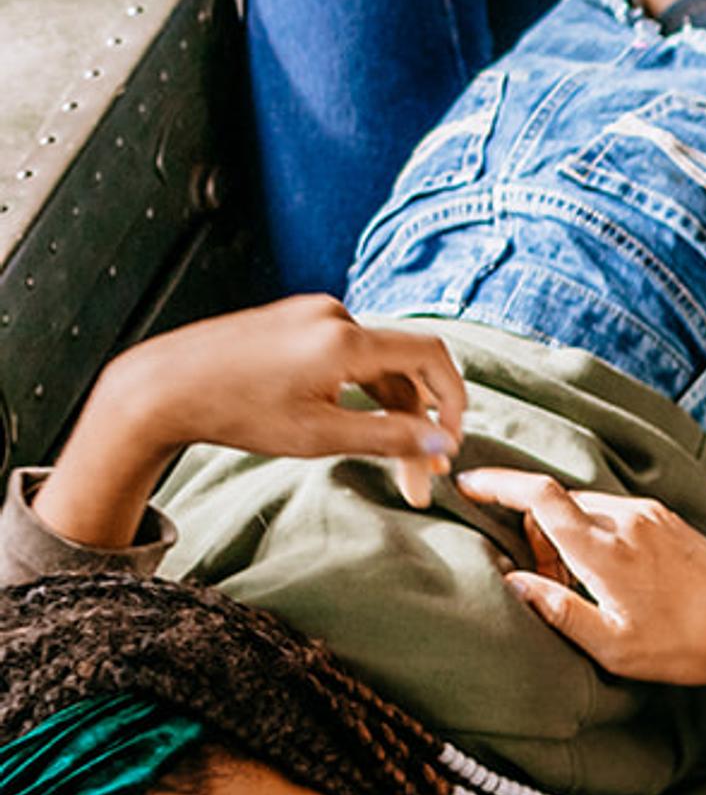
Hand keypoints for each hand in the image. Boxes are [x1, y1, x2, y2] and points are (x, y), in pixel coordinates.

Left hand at [41, 297, 468, 542]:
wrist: (162, 387)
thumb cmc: (236, 412)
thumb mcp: (320, 436)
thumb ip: (390, 437)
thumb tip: (443, 444)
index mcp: (344, 339)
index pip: (430, 356)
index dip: (455, 398)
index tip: (452, 440)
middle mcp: (332, 316)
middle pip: (402, 368)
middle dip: (417, 423)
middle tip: (418, 478)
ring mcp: (308, 316)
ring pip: (373, 366)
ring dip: (388, 412)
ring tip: (383, 460)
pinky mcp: (290, 322)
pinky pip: (344, 357)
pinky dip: (359, 393)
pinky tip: (346, 425)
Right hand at [456, 468, 705, 738]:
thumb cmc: (686, 648)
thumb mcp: (613, 647)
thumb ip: (557, 610)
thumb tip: (513, 581)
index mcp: (604, 547)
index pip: (537, 495)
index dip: (495, 484)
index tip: (466, 484)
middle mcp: (627, 519)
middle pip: (559, 504)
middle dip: (537, 531)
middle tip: (550, 579)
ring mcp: (653, 515)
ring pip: (588, 509)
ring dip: (571, 535)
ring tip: (589, 586)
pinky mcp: (672, 521)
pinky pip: (618, 515)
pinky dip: (601, 534)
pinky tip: (619, 577)